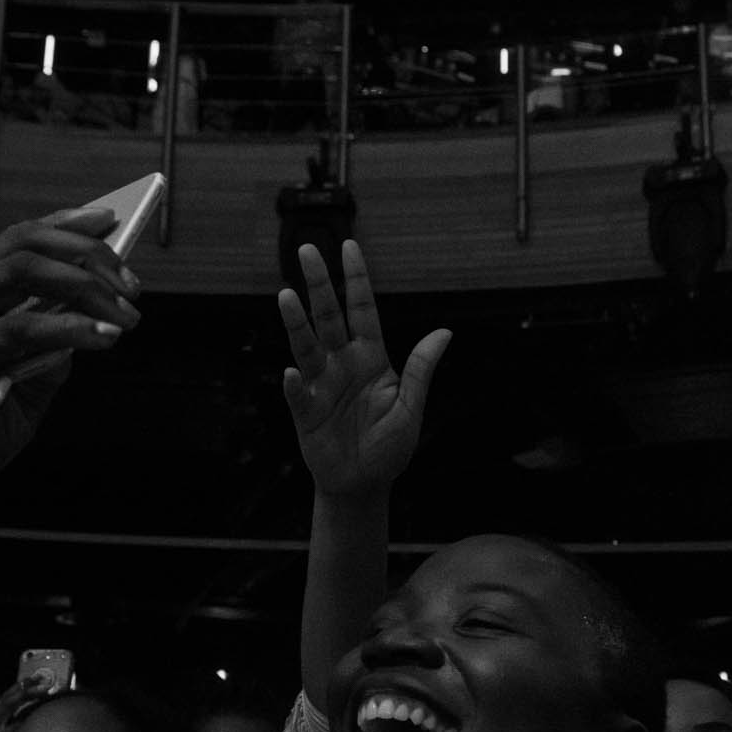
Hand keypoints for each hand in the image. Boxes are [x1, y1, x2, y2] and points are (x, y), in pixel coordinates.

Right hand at [0, 210, 141, 516]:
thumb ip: (46, 358)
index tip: (110, 220)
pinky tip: (102, 341)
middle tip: (132, 287)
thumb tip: (90, 331)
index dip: (65, 223)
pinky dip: (70, 328)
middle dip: (89, 253)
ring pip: (24, 269)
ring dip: (86, 285)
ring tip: (125, 317)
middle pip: (25, 242)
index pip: (16, 240)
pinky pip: (21, 327)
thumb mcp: (16, 392)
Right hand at [280, 241, 449, 498]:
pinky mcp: (305, 412)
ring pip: (306, 346)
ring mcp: (320, 385)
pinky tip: (292, 373)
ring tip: (286, 294)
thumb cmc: (389, 447)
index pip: (362, 310)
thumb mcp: (411, 408)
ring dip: (297, 322)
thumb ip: (420, 370)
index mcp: (370, 358)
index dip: (356, 279)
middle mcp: (342, 364)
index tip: (349, 247)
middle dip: (319, 284)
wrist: (363, 484)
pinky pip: (298, 394)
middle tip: (307, 249)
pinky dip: (294, 385)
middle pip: (328, 316)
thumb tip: (445, 332)